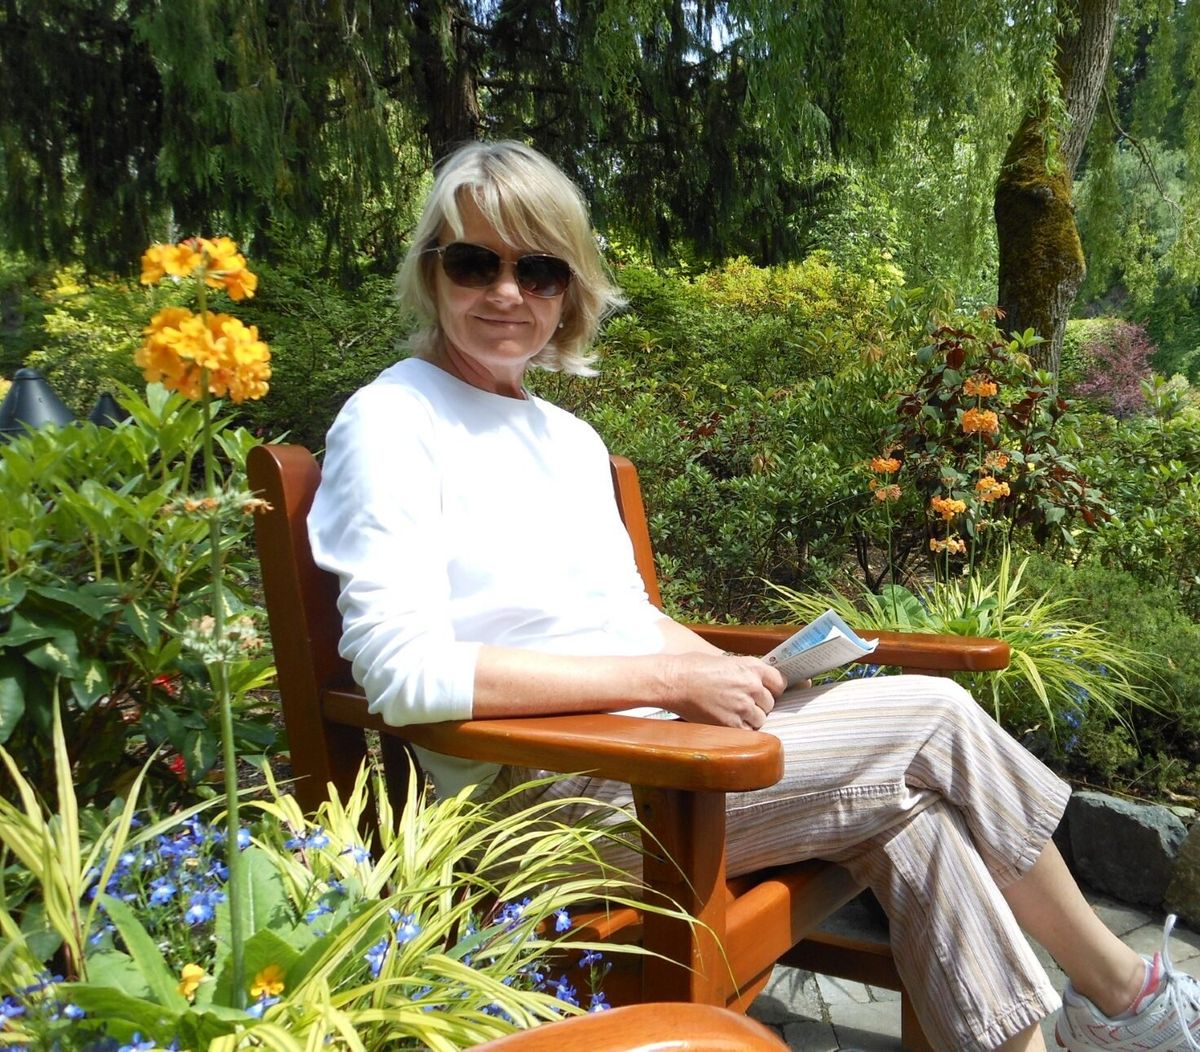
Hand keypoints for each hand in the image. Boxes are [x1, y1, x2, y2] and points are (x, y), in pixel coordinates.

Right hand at [663, 652, 785, 729]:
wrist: (673, 681)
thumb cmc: (692, 667)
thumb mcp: (724, 660)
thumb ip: (743, 670)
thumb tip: (756, 681)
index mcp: (751, 666)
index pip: (780, 682)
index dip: (773, 688)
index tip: (767, 692)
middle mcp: (751, 685)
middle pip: (770, 702)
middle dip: (758, 704)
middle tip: (741, 703)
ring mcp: (742, 706)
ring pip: (760, 718)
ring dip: (750, 718)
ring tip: (732, 712)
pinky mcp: (731, 723)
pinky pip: (747, 731)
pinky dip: (740, 729)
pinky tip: (727, 721)